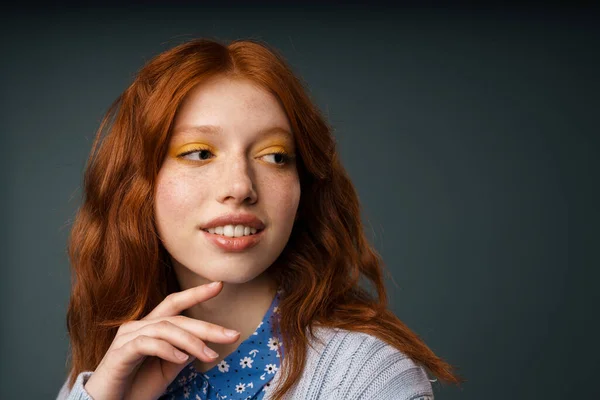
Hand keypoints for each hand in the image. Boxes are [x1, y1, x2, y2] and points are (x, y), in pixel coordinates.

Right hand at [83, 281, 239, 399]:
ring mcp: (127, 337)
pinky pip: (148, 344)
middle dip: (206, 326)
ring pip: (166, 329)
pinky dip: (168, 350)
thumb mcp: (166, 370)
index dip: (195, 293)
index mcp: (149, 327)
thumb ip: (182, 353)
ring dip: (192, 343)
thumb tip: (204, 343)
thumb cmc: (135, 387)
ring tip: (210, 356)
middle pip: (177, 318)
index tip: (219, 285)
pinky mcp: (120, 353)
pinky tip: (183, 359)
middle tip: (231, 334)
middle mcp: (138, 326)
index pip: (174, 304)